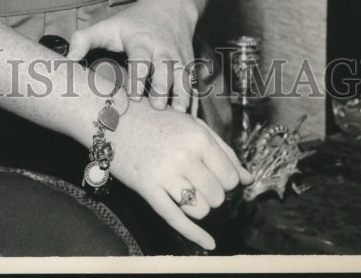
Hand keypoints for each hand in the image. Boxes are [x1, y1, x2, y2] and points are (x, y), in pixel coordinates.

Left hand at [68, 0, 197, 111]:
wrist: (170, 7)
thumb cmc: (133, 22)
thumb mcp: (108, 26)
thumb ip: (84, 40)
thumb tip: (68, 60)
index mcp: (141, 42)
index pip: (140, 60)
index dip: (138, 78)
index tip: (135, 97)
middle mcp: (163, 51)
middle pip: (165, 70)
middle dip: (163, 89)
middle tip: (159, 109)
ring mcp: (178, 60)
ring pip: (183, 79)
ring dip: (183, 97)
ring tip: (180, 117)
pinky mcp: (189, 67)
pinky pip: (194, 86)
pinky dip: (195, 103)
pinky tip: (193, 122)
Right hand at [109, 100, 252, 250]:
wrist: (113, 118)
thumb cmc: (156, 120)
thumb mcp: (192, 125)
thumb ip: (222, 150)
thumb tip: (248, 178)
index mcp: (198, 136)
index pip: (229, 177)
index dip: (226, 182)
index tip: (216, 177)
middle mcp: (184, 155)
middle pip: (217, 196)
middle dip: (212, 195)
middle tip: (199, 183)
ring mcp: (165, 173)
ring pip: (200, 210)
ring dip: (198, 207)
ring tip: (186, 191)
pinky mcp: (147, 188)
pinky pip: (176, 219)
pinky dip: (195, 235)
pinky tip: (209, 243)